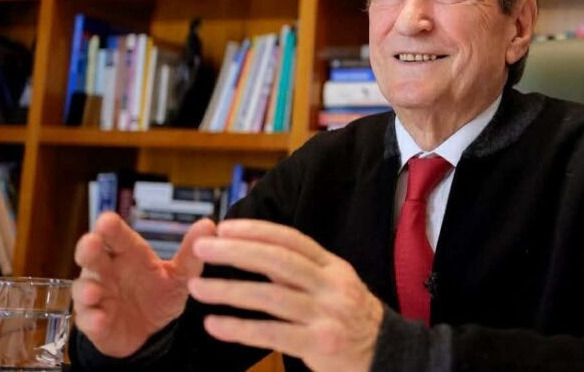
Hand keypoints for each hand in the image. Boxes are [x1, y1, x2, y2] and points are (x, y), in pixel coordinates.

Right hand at [72, 212, 215, 357]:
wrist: (154, 332)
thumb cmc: (159, 293)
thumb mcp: (179, 275)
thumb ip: (191, 252)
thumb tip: (208, 224)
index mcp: (128, 254)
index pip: (116, 236)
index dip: (110, 227)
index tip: (107, 220)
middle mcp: (107, 270)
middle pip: (92, 255)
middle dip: (89, 249)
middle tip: (91, 243)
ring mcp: (98, 296)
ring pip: (83, 288)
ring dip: (86, 288)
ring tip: (94, 291)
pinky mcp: (94, 322)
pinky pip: (88, 320)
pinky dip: (92, 319)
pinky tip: (99, 319)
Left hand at [187, 219, 383, 371]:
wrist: (385, 353)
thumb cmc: (350, 318)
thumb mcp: (335, 284)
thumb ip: (300, 270)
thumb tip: (254, 248)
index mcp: (332, 266)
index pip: (291, 240)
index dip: (256, 231)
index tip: (225, 228)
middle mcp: (331, 285)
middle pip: (278, 261)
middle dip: (237, 252)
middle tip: (203, 249)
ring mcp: (326, 315)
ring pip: (271, 296)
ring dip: (229, 290)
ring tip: (198, 289)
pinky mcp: (319, 344)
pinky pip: (271, 333)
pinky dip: (239, 328)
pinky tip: (215, 324)